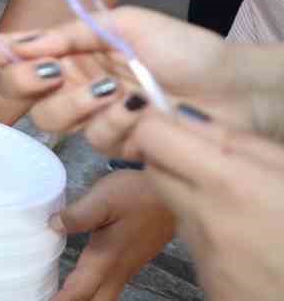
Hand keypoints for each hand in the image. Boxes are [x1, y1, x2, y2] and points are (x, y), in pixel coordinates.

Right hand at [0, 8, 257, 154]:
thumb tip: (25, 45)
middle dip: (25, 80)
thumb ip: (69, 34)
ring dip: (79, 103)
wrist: (228, 86)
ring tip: (113, 90)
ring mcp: (93, 115)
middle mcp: (74, 83)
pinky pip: (95, 138)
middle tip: (48, 72)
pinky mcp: (118, 144)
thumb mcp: (121, 23)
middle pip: (21, 91)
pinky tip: (139, 108)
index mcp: (73, 50)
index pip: (21, 50)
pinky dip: (117, 120)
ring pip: (53, 119)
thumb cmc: (180, 47)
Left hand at [53, 170, 175, 300]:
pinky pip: (110, 286)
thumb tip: (54, 226)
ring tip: (63, 297)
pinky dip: (95, 292)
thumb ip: (78, 216)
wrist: (171, 192)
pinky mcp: (131, 260)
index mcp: (107, 258)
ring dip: (85, 300)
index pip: (81, 290)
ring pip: (105, 295)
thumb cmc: (138, 195)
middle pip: (96, 300)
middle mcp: (118, 269)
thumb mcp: (104, 200)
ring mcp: (127, 266)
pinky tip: (85, 285)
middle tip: (51, 300)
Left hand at [135, 108, 283, 300]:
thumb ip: (239, 142)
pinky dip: (208, 229)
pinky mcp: (204, 279)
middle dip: (170, 158)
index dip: (160, 125)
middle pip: (154, 170)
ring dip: (193, 195)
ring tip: (238, 202)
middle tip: (209, 161)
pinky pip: (192, 240)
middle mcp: (204, 217)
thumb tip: (186, 116)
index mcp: (229, 184)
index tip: (175, 124)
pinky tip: (242, 233)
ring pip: (174, 205)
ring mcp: (202, 252)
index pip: (151, 137)